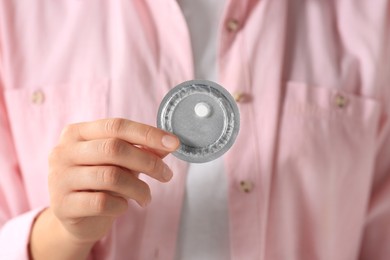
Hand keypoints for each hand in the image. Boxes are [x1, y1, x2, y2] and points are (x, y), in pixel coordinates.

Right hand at [47, 118, 178, 243]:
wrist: (74, 218)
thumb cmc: (100, 183)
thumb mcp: (120, 162)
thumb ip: (141, 150)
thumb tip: (169, 143)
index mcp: (77, 132)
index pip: (116, 125)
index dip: (148, 133)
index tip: (174, 143)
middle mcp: (63, 151)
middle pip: (114, 149)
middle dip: (148, 162)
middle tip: (167, 175)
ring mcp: (59, 178)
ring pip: (111, 176)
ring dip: (139, 188)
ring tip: (146, 197)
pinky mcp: (62, 205)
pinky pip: (102, 202)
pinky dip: (121, 205)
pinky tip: (123, 206)